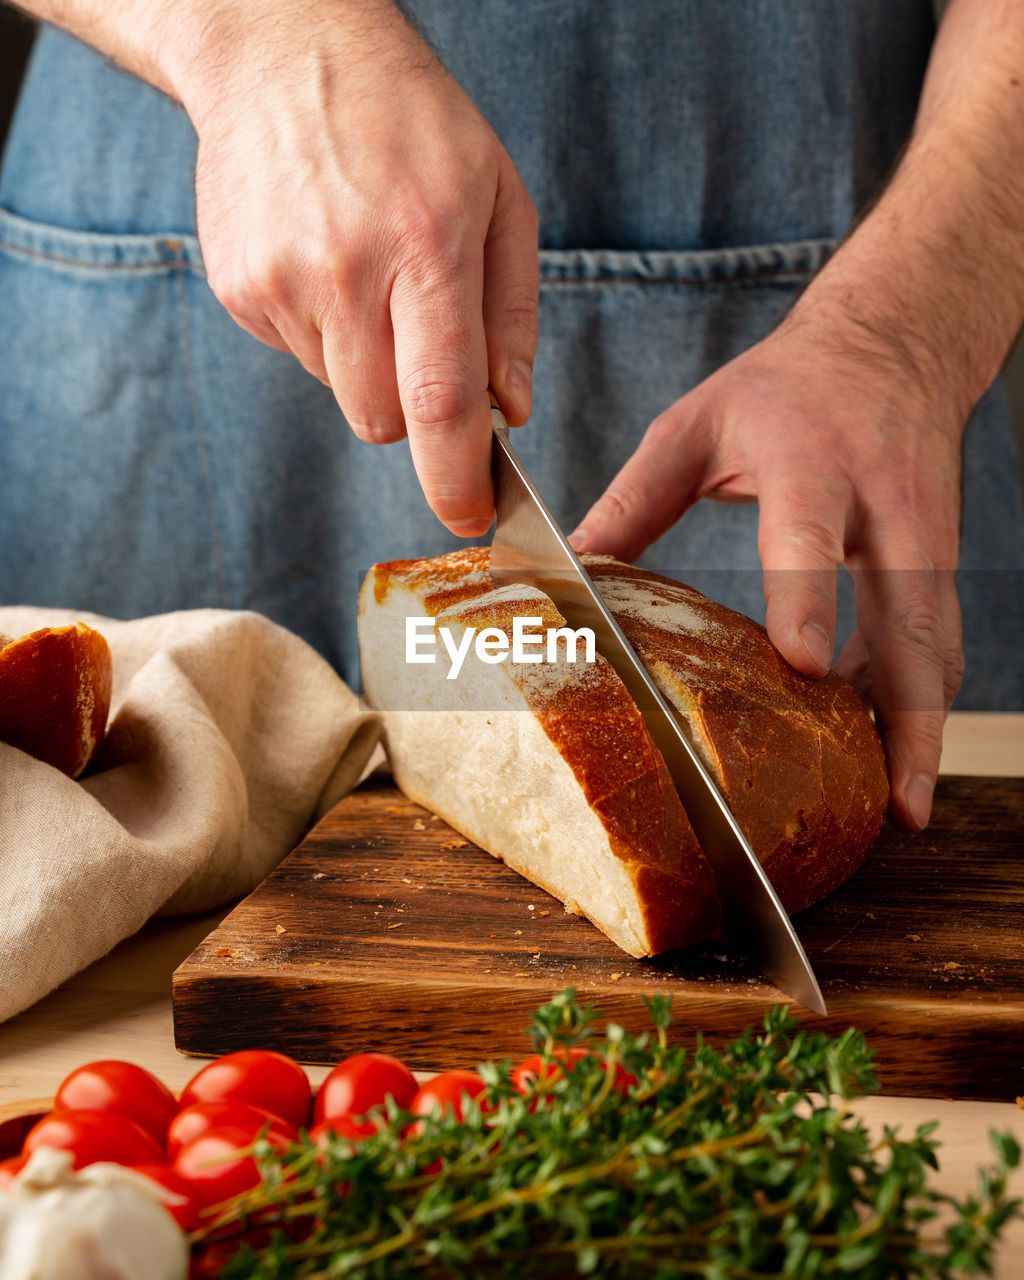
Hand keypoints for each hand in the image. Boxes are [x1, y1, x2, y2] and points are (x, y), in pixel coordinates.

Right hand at [181, 0, 537, 534]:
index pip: (440, 400)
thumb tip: (510, 413)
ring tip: (368, 273)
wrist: (282, 51)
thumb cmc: (411, 122)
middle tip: (420, 335)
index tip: (469, 518)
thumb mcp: (499, 199)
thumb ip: (512, 316)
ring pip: (342, 395)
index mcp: (426, 245)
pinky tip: (328, 263)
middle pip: (382, 421)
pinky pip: (299, 357)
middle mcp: (346, 271)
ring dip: (368, 365)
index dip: (456, 477)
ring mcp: (282, 283)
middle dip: (411, 410)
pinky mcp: (242, 291)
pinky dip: (325, 335)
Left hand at [571, 298, 967, 831]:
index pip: (810, 535)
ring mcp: (926, 532)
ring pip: (938, 640)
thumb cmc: (784, 384)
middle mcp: (882, 501)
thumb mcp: (697, 423)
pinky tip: (895, 751)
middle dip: (909, 707)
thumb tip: (567, 568)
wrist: (894, 339)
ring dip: (925, 723)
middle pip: (909, 613)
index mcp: (811, 458)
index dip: (810, 598)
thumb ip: (635, 498)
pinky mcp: (940, 557)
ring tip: (903, 803)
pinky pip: (937, 637)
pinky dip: (922, 697)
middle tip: (895, 795)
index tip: (804, 664)